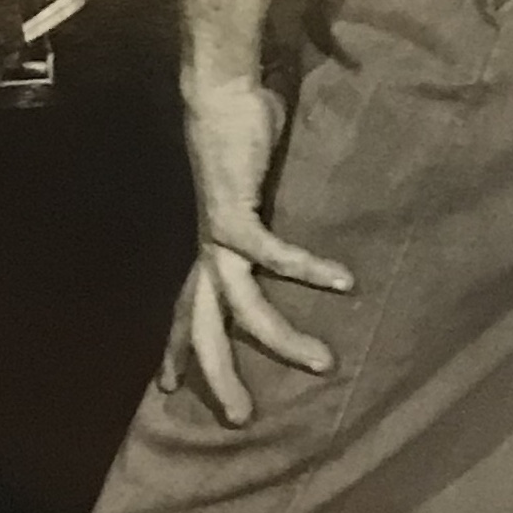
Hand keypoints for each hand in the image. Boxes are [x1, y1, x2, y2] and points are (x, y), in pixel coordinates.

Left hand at [162, 75, 354, 426]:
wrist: (220, 93)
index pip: (187, 311)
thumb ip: (269, 220)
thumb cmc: (241, 139)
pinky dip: (305, 269)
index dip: (177, 349)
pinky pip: (270, 255)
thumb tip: (293, 239)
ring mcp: (216, 235)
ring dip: (278, 339)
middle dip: (216, 376)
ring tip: (323, 363)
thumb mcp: (256, 195)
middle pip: (203, 328)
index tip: (170, 387)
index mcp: (207, 251)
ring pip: (238, 307)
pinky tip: (342, 282)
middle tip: (240, 418)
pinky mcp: (232, 213)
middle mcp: (206, 250)